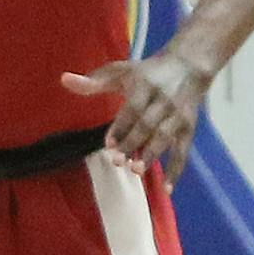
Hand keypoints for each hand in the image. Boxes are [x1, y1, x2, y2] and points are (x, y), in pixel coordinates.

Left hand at [61, 51, 213, 182]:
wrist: (189, 64)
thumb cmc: (146, 72)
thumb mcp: (120, 71)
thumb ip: (93, 81)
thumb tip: (64, 79)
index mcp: (146, 86)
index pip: (133, 108)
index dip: (120, 126)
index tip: (107, 144)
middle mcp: (164, 100)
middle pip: (148, 125)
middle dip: (133, 143)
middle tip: (117, 162)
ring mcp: (179, 115)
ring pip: (165, 137)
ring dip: (151, 155)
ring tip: (136, 171)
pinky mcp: (189, 127)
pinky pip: (183, 151)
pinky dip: (176, 170)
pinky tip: (166, 189)